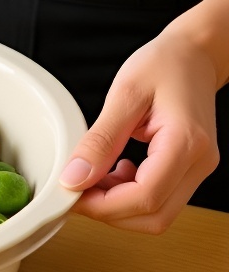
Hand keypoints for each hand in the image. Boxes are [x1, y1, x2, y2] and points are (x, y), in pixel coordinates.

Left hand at [59, 26, 220, 232]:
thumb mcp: (124, 94)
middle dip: (108, 210)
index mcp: (185, 143)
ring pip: (157, 214)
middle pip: (153, 216)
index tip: (71, 193)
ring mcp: (198, 169)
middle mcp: (199, 163)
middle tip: (76, 188)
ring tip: (94, 175)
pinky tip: (113, 172)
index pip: (146, 197)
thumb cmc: (163, 65)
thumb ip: (99, 140)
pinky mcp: (189, 169)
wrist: (194, 55)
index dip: (103, 204)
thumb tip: (74, 178)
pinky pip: (159, 199)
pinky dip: (129, 195)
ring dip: (118, 205)